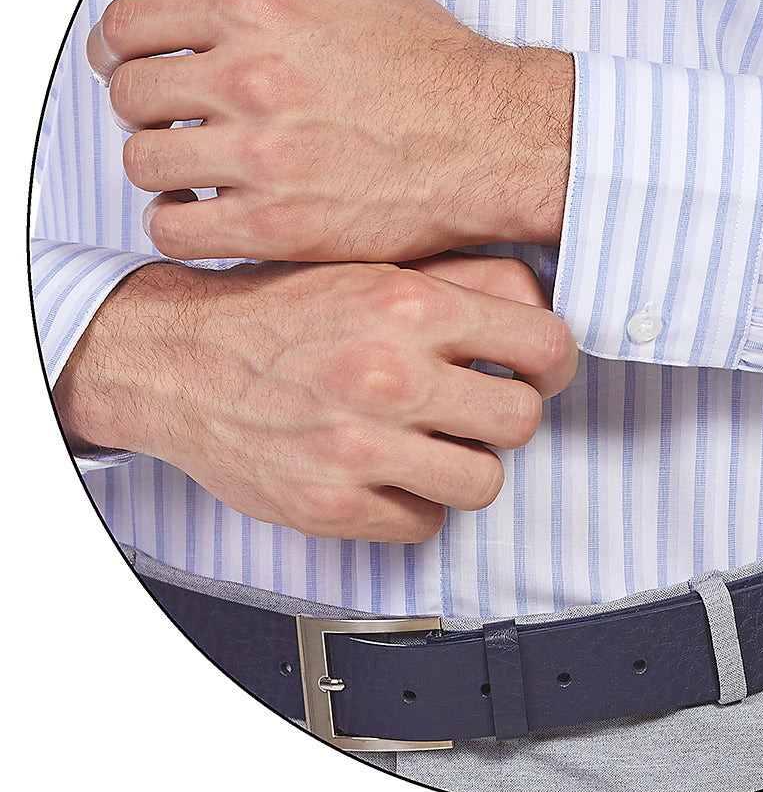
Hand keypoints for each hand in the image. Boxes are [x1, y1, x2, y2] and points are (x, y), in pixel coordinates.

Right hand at [53, 254, 576, 542]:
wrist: (180, 360)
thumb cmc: (282, 311)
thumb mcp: (375, 268)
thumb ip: (464, 280)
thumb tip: (541, 304)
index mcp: (411, 306)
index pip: (545, 344)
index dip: (553, 362)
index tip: (538, 371)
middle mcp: (391, 373)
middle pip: (524, 420)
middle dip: (510, 417)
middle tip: (481, 410)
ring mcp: (360, 444)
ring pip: (484, 482)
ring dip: (466, 466)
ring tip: (434, 444)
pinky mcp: (329, 503)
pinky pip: (424, 523)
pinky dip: (415, 505)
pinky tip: (388, 473)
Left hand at [87, 0, 574, 262]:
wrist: (491, 136)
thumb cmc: (428, 56)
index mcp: (258, 7)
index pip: (127, 24)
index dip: (118, 46)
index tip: (134, 63)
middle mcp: (251, 78)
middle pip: (128, 95)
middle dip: (141, 104)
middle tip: (173, 115)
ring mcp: (263, 155)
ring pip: (143, 163)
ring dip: (159, 163)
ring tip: (194, 163)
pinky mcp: (279, 224)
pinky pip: (175, 228)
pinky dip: (176, 221)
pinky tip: (207, 208)